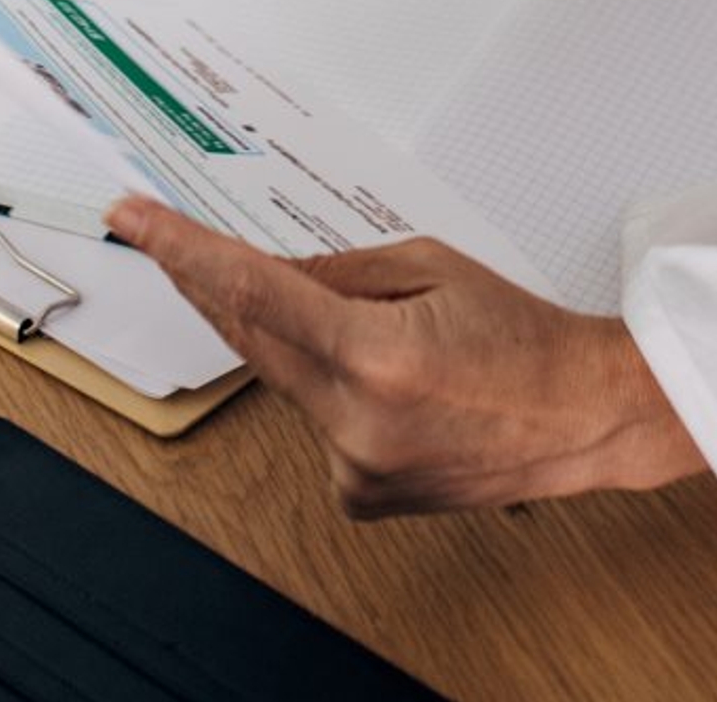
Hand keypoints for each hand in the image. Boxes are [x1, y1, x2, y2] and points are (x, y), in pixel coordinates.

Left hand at [107, 198, 702, 513]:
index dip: (183, 251)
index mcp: (375, 354)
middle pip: (252, 338)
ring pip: (288, 381)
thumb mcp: (429, 266)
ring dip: (305, 344)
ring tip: (389, 333)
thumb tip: (263, 270)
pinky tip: (396, 386)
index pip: (253, 292)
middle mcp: (355, 422)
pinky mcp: (358, 495)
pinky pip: (316, 422)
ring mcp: (354, 468)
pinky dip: (334, 392)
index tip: (133, 221)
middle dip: (217, 287)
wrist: (583, 415)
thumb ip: (336, 271)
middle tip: (170, 239)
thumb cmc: (522, 334)